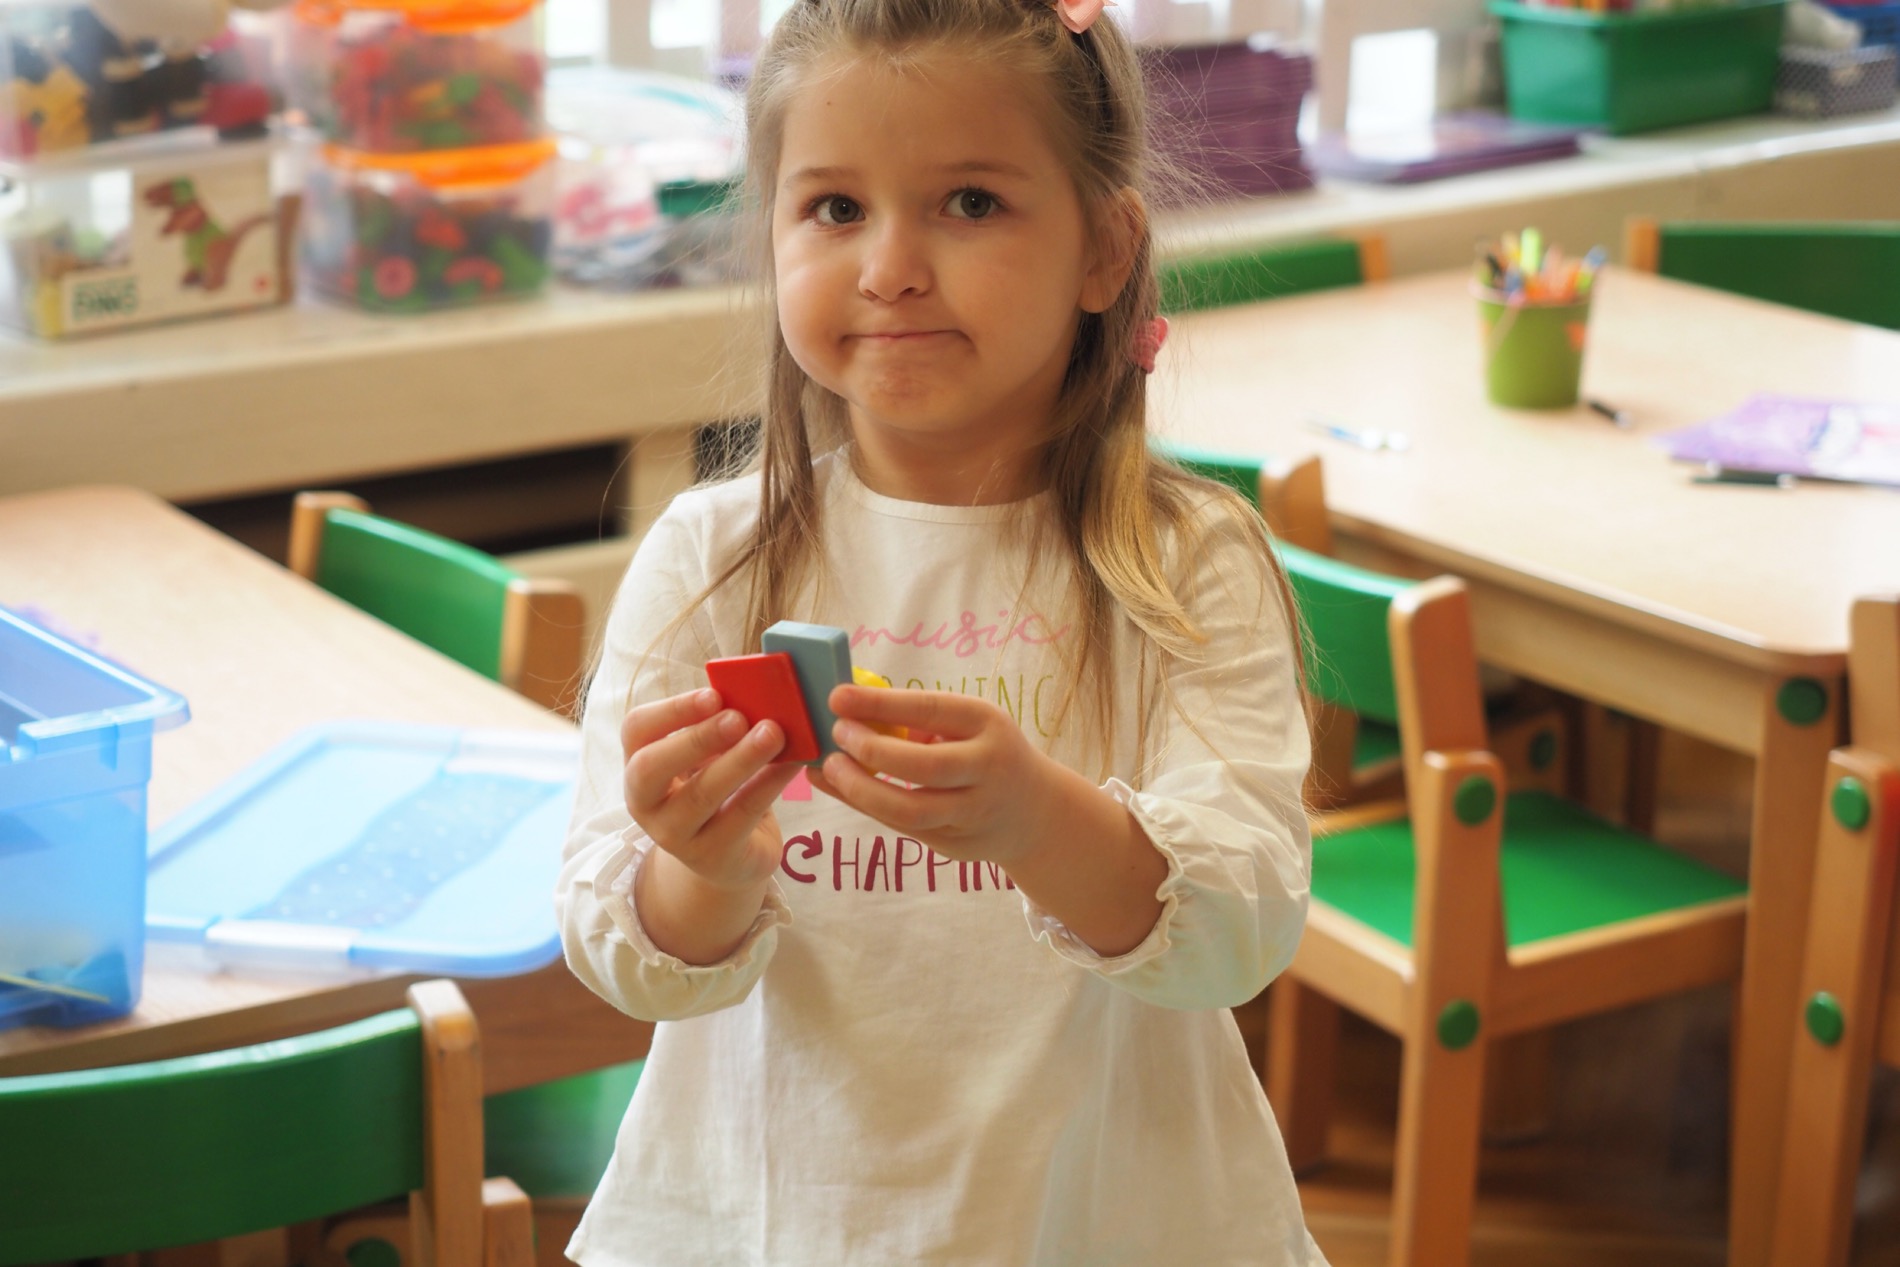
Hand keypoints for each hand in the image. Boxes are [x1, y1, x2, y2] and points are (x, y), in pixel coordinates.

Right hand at [622, 688, 801, 892]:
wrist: (730, 857)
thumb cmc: (718, 792)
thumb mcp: (710, 759)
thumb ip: (721, 729)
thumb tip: (756, 692)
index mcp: (639, 764)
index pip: (636, 729)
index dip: (672, 710)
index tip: (714, 694)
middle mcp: (645, 802)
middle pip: (651, 767)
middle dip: (696, 738)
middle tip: (738, 717)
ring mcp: (674, 834)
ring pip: (700, 795)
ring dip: (739, 760)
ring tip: (773, 734)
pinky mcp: (711, 857)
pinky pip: (740, 815)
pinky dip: (768, 784)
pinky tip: (792, 763)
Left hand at [805, 686, 1059, 865]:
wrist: (1035, 813)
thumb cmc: (986, 752)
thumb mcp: (970, 724)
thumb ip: (921, 721)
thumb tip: (852, 712)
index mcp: (989, 725)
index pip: (930, 710)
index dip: (881, 703)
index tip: (838, 697)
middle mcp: (987, 770)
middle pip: (924, 766)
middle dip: (871, 750)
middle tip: (837, 734)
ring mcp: (974, 814)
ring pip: (910, 810)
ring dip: (860, 789)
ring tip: (827, 767)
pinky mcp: (955, 846)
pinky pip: (903, 828)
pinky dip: (864, 807)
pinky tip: (838, 788)